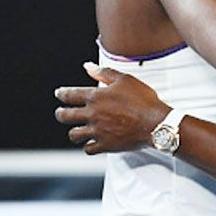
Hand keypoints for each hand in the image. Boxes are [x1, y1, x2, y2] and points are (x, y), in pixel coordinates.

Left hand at [54, 62, 169, 154]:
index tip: (59, 93)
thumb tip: (87, 66)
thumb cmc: (143, 100)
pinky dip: (88, 146)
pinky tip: (91, 143)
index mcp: (96, 97)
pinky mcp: (105, 145)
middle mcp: (93, 114)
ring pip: (74, 135)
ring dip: (74, 132)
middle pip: (65, 116)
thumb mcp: (125, 80)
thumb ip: (104, 72)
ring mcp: (98, 131)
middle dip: (60, 114)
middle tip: (61, 113)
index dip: (61, 94)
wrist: (156, 122)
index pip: (69, 95)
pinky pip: (88, 149)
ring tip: (76, 131)